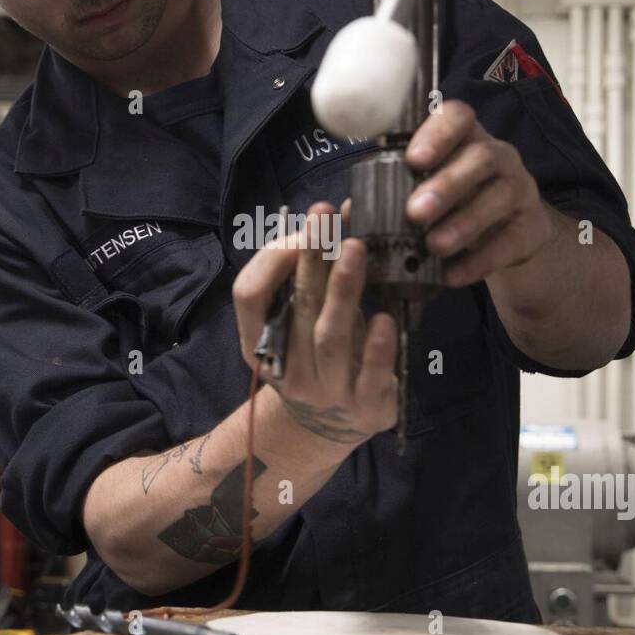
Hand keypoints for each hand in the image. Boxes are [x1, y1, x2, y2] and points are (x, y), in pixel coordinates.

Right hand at [232, 201, 398, 444]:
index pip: (249, 296)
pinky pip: (369, 378)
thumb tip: (347, 210)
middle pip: (296, 308)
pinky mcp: (366, 408)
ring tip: (356, 248)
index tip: (299, 231)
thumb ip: (319, 269)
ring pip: (330, 339)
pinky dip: (377, 348)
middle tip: (326, 218)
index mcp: (259, 344)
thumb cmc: (318, 351)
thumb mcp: (307, 314)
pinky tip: (385, 318)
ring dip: (343, 291)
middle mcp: (286, 371)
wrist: (333, 424)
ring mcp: (325, 392)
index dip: (271, 260)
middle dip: (312, 260)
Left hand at [404, 99, 553, 286]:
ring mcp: (519, 190)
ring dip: (464, 222)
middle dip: (446, 185)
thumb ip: (389, 196)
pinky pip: (511, 240)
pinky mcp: (532, 227)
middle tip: (414, 212)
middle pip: (481, 157)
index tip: (413, 159)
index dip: (437, 134)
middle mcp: (498, 157)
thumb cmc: (454, 204)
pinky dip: (481, 260)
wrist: (509, 236)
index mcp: (465, 138)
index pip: (458, 117)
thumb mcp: (424, 193)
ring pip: (499, 196)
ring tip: (434, 246)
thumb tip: (349, 211)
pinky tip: (454, 274)